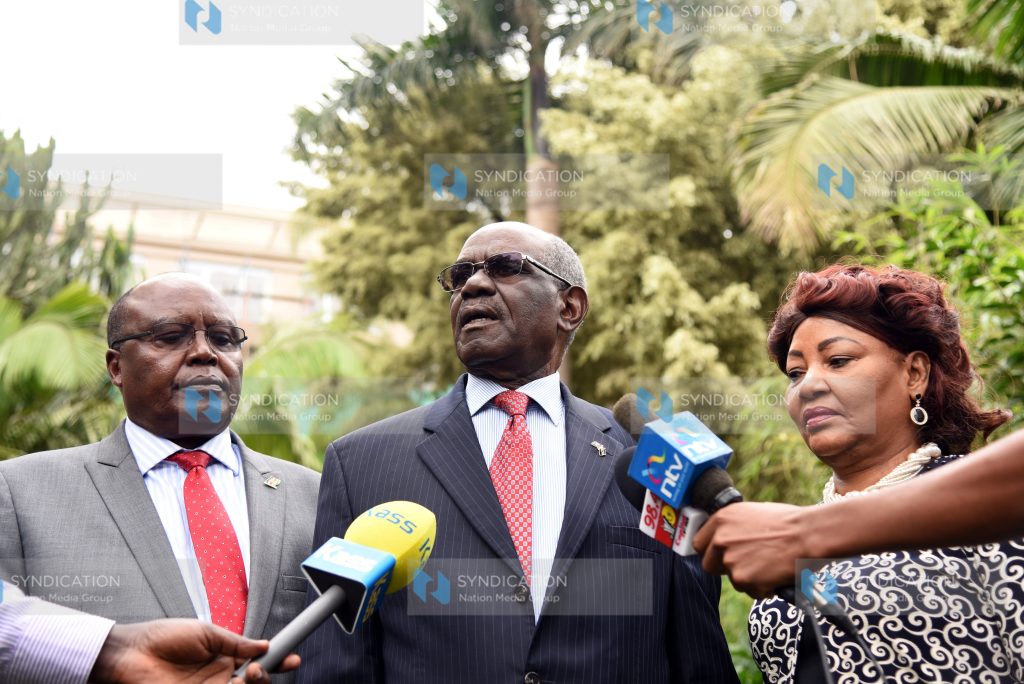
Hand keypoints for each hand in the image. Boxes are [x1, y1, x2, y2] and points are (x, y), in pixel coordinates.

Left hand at [89, 619, 300, 683]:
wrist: (129, 654)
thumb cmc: (162, 637)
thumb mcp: (205, 632)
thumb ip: (235, 642)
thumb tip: (263, 645)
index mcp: (224, 658)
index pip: (256, 663)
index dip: (276, 662)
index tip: (292, 659)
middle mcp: (219, 678)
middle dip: (264, 677)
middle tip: (258, 668)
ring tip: (244, 676)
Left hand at [693, 501, 811, 598]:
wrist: (809, 534)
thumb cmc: (788, 522)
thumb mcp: (752, 513)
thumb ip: (733, 527)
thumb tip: (726, 537)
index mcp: (721, 519)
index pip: (699, 544)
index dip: (711, 552)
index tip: (720, 557)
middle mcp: (720, 540)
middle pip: (709, 566)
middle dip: (725, 569)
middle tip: (746, 566)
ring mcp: (731, 561)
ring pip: (733, 580)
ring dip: (749, 578)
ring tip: (770, 565)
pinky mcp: (744, 579)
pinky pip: (751, 591)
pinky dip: (763, 588)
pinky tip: (776, 575)